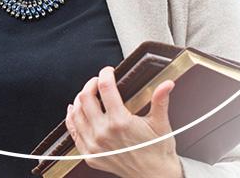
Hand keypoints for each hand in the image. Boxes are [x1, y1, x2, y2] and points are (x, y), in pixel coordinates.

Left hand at [65, 66, 183, 177]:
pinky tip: (74, 110)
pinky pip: (73, 132)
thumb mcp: (161, 123)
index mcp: (120, 122)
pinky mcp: (90, 154)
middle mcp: (104, 133)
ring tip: (88, 93)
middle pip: (86, 98)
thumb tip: (167, 84)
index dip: (105, 74)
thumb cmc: (157, 150)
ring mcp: (94, 145)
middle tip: (98, 81)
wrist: (153, 175)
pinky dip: (71, 118)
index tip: (108, 71)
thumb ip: (160, 100)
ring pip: (76, 113)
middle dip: (91, 84)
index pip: (105, 88)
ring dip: (80, 99)